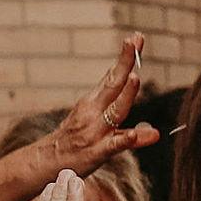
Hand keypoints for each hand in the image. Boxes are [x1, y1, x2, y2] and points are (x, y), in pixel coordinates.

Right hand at [0, 34, 160, 200]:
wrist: (45, 163)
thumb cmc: (76, 145)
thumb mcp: (103, 135)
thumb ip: (128, 133)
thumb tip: (155, 134)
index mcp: (94, 103)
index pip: (113, 77)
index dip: (125, 58)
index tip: (136, 37)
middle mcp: (93, 112)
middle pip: (113, 84)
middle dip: (125, 62)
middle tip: (135, 40)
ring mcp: (94, 130)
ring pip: (114, 110)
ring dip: (125, 94)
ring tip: (135, 77)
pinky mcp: (95, 151)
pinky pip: (113, 145)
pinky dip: (125, 139)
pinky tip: (136, 134)